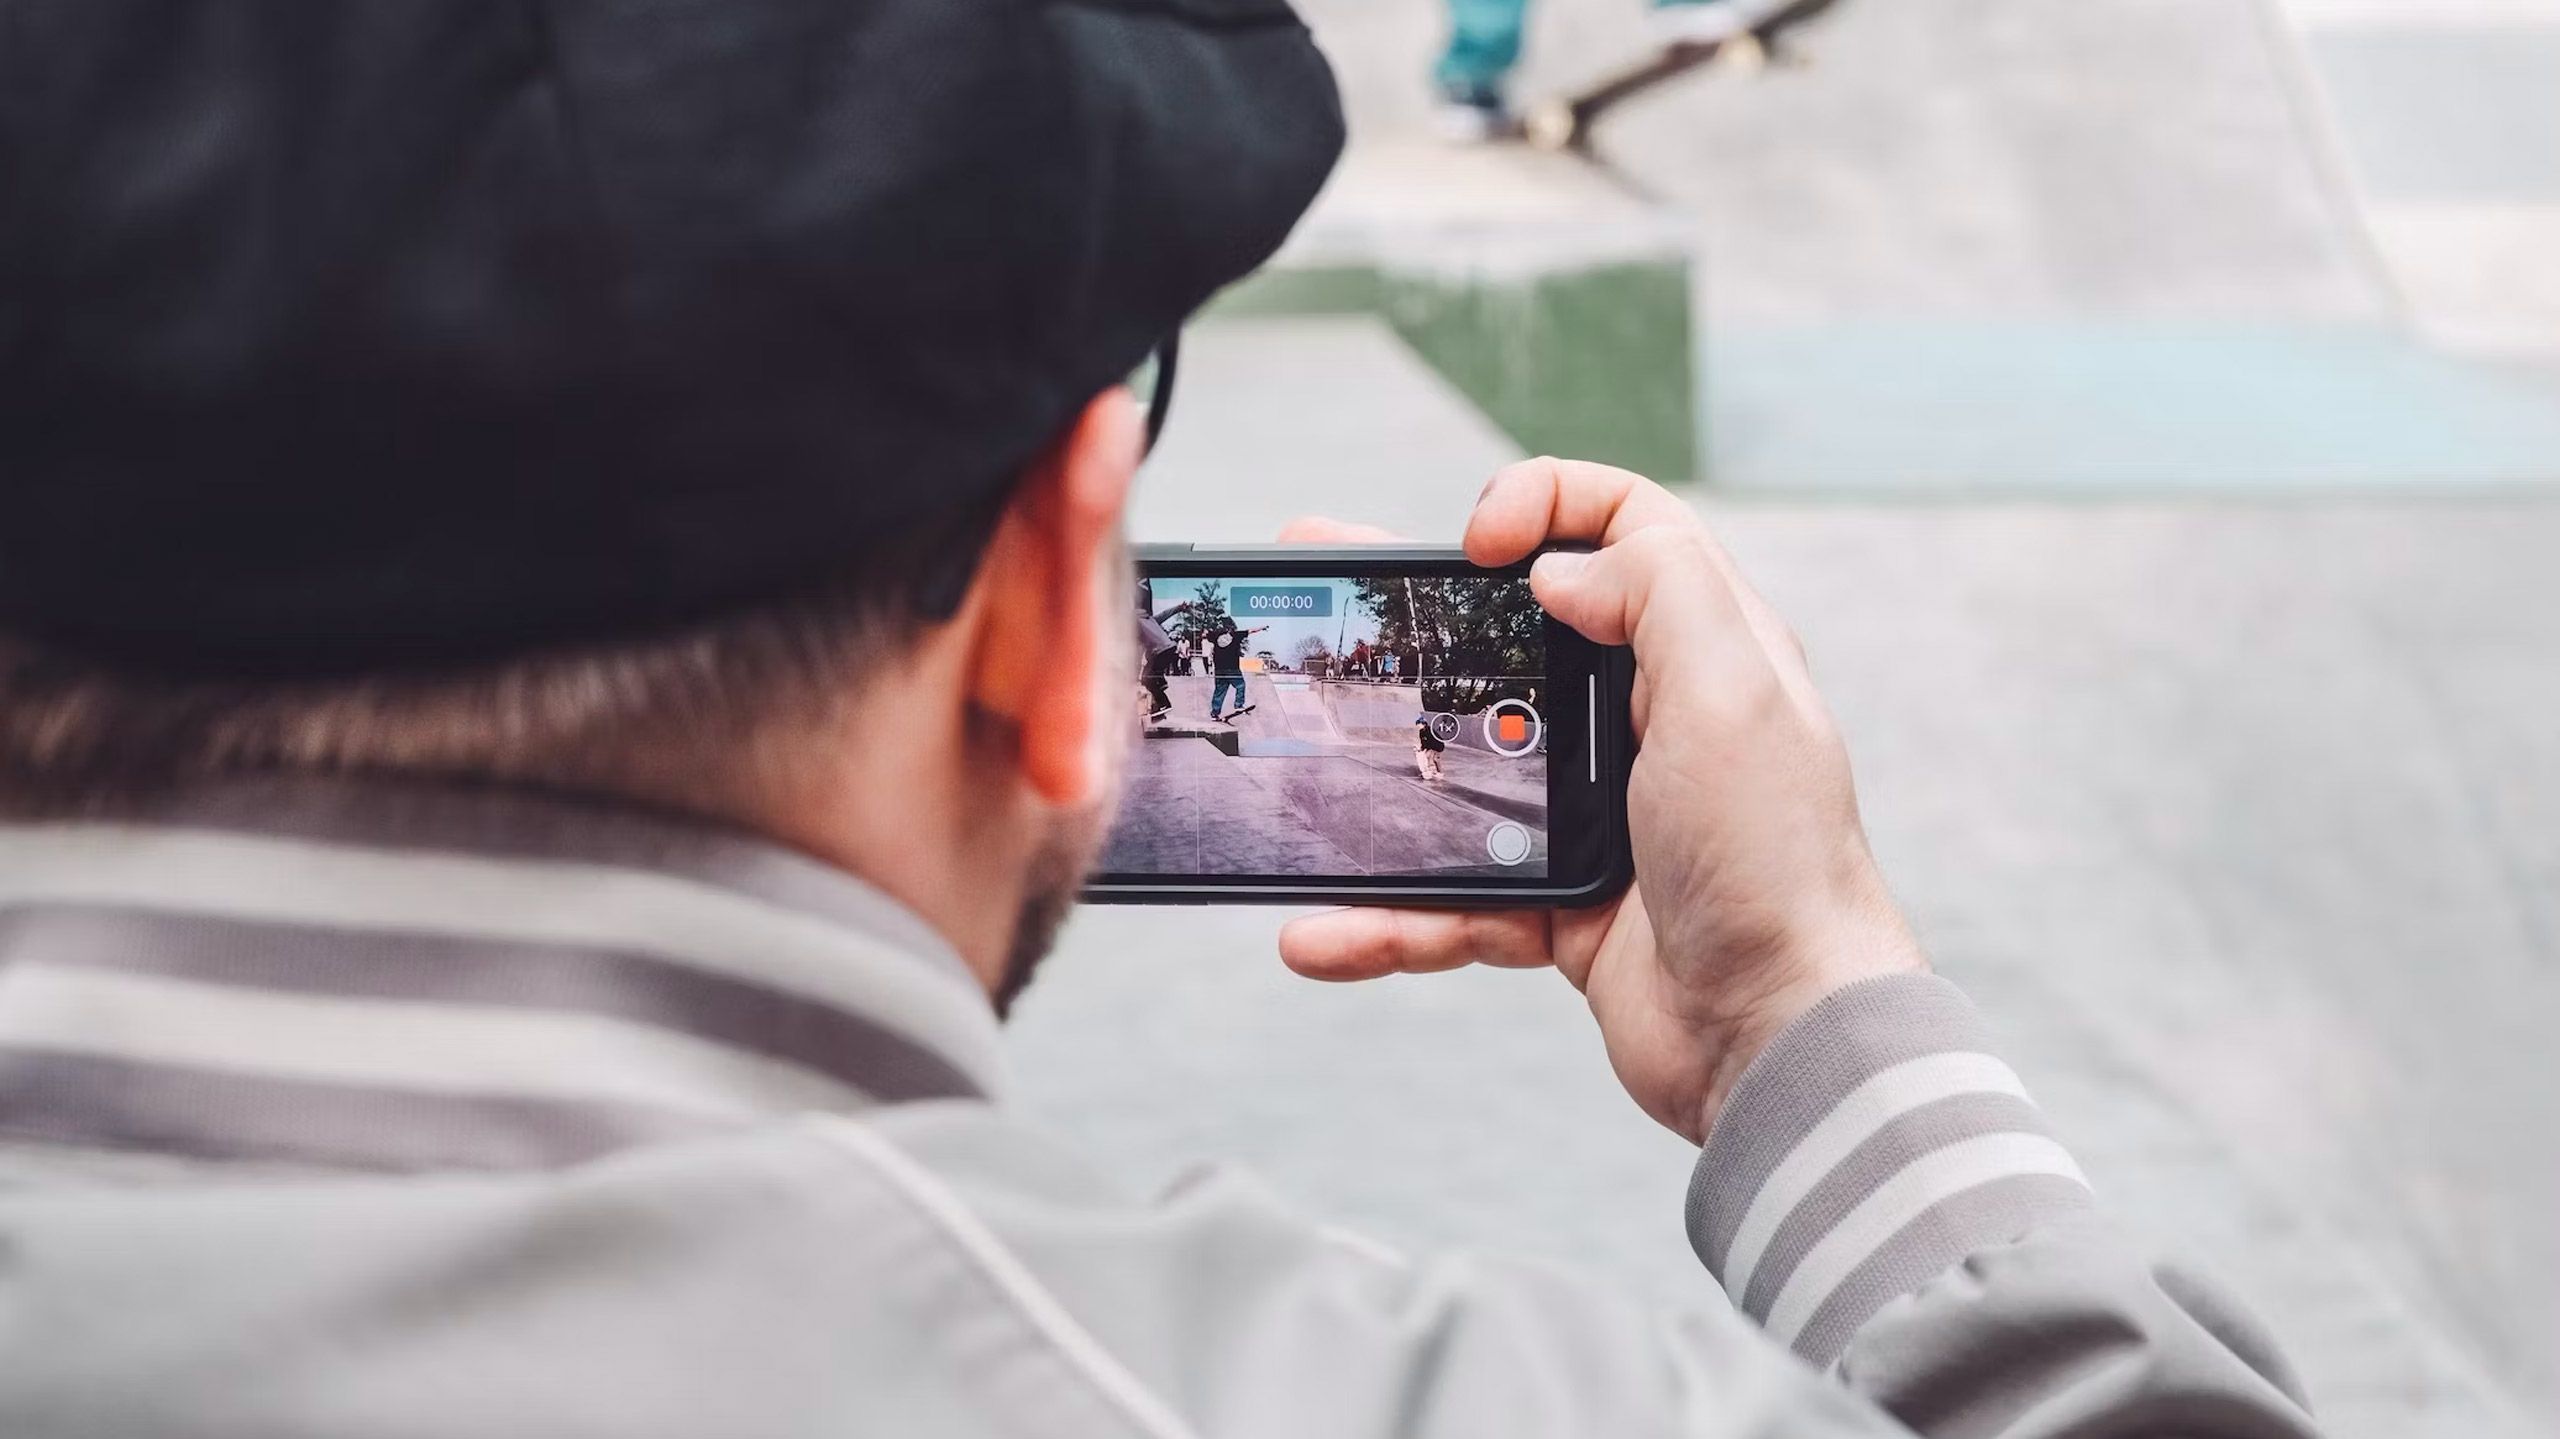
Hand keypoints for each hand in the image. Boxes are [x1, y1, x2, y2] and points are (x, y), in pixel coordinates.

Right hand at [1275, 461, 1924, 1143]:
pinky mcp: (1563, 907)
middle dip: (1414, 617)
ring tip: (1296, 784)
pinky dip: (1391, 916)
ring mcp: (1600, 817)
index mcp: (1702, 652)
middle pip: (1512, 637)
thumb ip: (1659, 592)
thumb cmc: (1777, 867)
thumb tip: (1561, 566)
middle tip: (1328, 586)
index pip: (1624, 527)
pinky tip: (1329, 929)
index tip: (1473, 543)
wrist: (1778, 1038)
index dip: (1545, 505)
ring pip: (1462, 777)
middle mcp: (1650, 722)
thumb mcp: (1734, 692)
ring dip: (1380, 789)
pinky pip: (1453, 895)